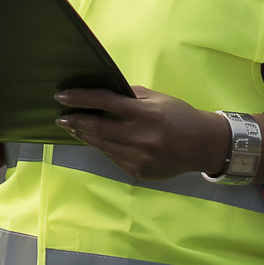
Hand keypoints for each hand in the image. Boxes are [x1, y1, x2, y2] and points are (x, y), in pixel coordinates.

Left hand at [54, 85, 225, 179]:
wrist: (203, 146)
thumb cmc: (179, 116)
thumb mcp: (158, 98)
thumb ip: (130, 96)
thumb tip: (102, 92)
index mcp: (146, 114)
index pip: (106, 102)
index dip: (81, 98)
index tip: (61, 96)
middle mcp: (142, 137)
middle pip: (98, 128)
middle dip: (75, 121)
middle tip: (60, 116)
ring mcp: (140, 157)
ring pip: (102, 145)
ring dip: (83, 135)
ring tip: (71, 127)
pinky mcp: (139, 171)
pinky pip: (113, 157)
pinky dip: (102, 147)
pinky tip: (94, 140)